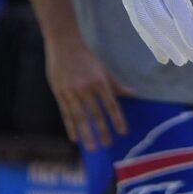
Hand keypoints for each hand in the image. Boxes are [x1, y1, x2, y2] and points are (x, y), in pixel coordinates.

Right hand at [45, 36, 133, 150]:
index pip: (111, 104)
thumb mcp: (103, 69)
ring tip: (91, 148)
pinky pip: (66, 114)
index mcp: (100, 81)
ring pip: (80, 117)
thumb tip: (133, 94)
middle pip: (96, 114)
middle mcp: (86, 88)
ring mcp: (71, 92)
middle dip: (102, 131)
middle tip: (108, 146)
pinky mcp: (59, 94)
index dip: (117, 119)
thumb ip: (116, 84)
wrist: (64, 45)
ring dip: (86, 134)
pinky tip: (74, 138)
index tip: (123, 132)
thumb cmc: (86, 57)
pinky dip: (70, 127)